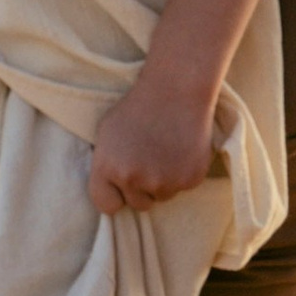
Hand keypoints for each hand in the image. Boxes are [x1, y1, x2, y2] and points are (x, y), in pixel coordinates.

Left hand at [89, 69, 222, 215]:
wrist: (177, 89)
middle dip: (143, 188)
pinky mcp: (189, 180)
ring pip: (163, 196)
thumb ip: (106, 164)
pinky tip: (182, 149)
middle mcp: (133, 179)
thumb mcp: (107, 132)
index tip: (123, 185)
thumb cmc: (139, 106)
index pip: (106, 205)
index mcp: (107, 168)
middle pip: (139, 203)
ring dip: (164, 181)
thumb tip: (110, 188)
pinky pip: (183, 186)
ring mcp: (163, 182)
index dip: (115, 195)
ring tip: (167, 150)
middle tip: (150, 160)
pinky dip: (183, 172)